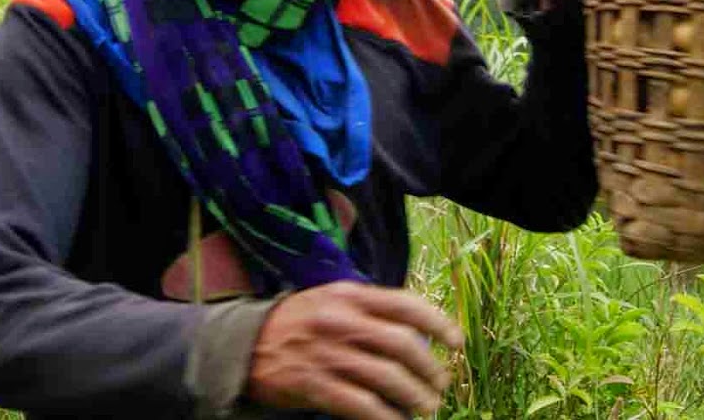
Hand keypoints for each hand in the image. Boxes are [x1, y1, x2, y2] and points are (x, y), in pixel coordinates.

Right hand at [245, 281, 462, 419]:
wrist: (246, 345)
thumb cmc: (300, 322)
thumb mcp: (333, 299)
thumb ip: (371, 309)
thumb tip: (419, 332)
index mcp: (350, 295)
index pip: (406, 305)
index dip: (438, 324)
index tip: (456, 342)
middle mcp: (342, 321)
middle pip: (403, 345)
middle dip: (431, 369)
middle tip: (441, 384)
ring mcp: (328, 355)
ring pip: (388, 378)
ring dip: (415, 397)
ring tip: (427, 407)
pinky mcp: (315, 386)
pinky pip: (362, 405)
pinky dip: (386, 417)